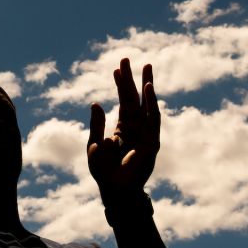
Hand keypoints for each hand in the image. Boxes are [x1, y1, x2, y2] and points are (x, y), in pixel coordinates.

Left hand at [87, 58, 159, 199]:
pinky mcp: (152, 142)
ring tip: (146, 66)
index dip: (120, 85)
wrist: (115, 190)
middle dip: (131, 79)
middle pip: (134, 98)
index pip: (123, 101)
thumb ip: (96, 125)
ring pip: (146, 104)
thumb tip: (95, 103)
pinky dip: (151, 102)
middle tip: (127, 57)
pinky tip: (148, 88)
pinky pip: (152, 118)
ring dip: (146, 85)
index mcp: (123, 128)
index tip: (117, 68)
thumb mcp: (94, 145)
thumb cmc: (104, 172)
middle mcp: (136, 128)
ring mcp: (145, 134)